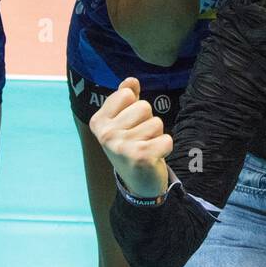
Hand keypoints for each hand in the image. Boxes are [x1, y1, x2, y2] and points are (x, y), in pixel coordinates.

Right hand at [90, 77, 171, 198]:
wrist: (138, 186)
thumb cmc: (131, 147)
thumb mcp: (123, 122)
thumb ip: (126, 98)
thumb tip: (131, 80)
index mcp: (98, 122)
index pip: (126, 93)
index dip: (134, 108)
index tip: (129, 126)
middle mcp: (106, 134)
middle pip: (144, 106)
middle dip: (147, 121)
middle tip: (139, 140)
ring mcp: (122, 146)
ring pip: (157, 122)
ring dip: (156, 136)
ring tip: (146, 149)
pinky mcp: (141, 157)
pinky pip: (167, 138)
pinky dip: (166, 147)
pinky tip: (154, 158)